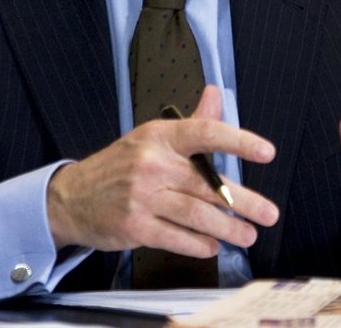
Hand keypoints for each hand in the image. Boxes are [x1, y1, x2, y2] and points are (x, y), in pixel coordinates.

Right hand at [47, 86, 278, 256]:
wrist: (71, 197)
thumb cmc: (121, 165)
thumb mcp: (153, 136)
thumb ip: (192, 121)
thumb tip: (217, 93)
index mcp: (161, 136)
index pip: (205, 133)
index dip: (239, 141)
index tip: (267, 153)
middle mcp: (152, 164)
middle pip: (207, 184)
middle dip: (244, 202)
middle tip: (269, 214)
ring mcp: (142, 197)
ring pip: (196, 214)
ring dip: (227, 228)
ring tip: (248, 235)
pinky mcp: (134, 226)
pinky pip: (175, 238)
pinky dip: (198, 244)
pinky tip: (213, 247)